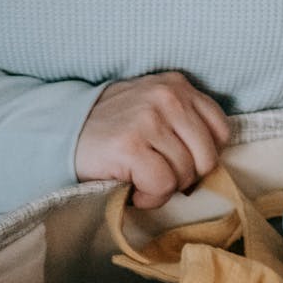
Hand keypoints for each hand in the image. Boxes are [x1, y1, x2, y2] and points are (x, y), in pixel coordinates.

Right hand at [75, 71, 229, 208]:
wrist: (61, 134)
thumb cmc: (112, 130)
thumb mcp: (153, 110)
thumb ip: (184, 122)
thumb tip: (213, 159)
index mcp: (178, 85)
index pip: (221, 131)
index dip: (202, 156)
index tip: (177, 160)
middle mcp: (167, 97)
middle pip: (207, 158)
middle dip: (185, 176)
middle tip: (157, 174)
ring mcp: (149, 120)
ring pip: (185, 175)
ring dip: (163, 188)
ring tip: (140, 178)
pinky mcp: (132, 146)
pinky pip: (163, 186)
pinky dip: (150, 197)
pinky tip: (133, 187)